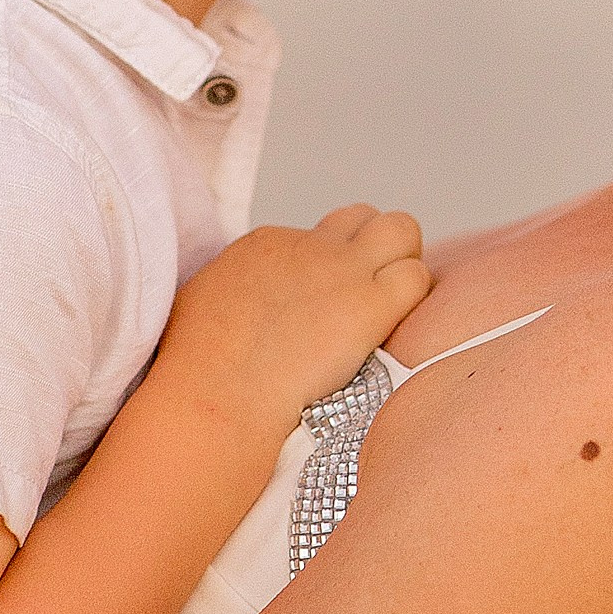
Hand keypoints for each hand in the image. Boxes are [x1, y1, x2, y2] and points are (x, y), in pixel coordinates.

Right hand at [156, 206, 430, 441]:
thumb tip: (242, 307)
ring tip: (389, 311)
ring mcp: (341, 271)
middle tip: (368, 299)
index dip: (327, 274)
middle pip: (363, 219)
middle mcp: (307, 247)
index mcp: (266, 246)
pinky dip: (415, 298)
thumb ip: (234, 295)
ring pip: (402, 229)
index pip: (318, 239)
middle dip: (374, 251)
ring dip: (402, 264)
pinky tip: (396, 331)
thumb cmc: (196, 369)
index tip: (320, 312)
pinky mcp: (370, 304)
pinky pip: (417, 276)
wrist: (214, 394)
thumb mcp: (203, 306)